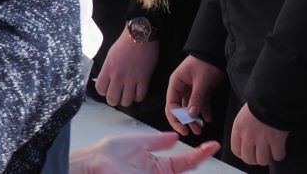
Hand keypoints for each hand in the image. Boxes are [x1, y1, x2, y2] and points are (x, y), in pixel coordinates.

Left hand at [70, 131, 219, 173]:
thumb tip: (176, 136)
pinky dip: (172, 173)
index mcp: (158, 165)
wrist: (94, 162)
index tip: (212, 145)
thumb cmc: (110, 152)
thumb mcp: (138, 143)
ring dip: (187, 165)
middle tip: (210, 148)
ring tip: (201, 152)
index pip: (184, 162)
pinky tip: (171, 169)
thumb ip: (158, 141)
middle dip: (198, 161)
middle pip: (183, 173)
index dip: (199, 154)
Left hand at [95, 35, 158, 106]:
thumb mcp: (110, 55)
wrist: (140, 35)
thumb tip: (107, 80)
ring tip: (128, 95)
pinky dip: (138, 97)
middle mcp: (118, 76)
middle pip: (112, 99)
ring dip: (126, 100)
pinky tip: (137, 92)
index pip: (100, 89)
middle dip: (114, 100)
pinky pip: (140, 96)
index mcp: (108, 68)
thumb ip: (108, 69)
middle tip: (117, 96)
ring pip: (126, 101)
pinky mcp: (144, 79)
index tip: (107, 89)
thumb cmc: (124, 43)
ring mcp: (131, 78)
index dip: (103, 91)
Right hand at [164, 55, 221, 136]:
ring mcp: (190, 89)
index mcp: (176, 83)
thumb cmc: (205, 63)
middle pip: (179, 108)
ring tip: (202, 128)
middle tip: (194, 131)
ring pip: (190, 108)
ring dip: (195, 118)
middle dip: (186, 121)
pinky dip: (204, 111)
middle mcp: (181, 87)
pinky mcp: (200, 90)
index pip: (171, 104)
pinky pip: (200, 103)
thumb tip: (191, 115)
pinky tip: (209, 118)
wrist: (215, 52)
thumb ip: (196, 98)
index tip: (183, 129)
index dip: (175, 118)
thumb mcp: (201, 81)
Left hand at [230, 103, 287, 166]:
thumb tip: (245, 141)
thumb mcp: (243, 115)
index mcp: (238, 129)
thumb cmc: (258, 104)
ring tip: (270, 153)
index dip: (243, 154)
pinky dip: (279, 154)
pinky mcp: (276, 140)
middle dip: (255, 159)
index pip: (236, 151)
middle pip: (249, 159)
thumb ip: (242, 129)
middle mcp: (248, 136)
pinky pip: (277, 156)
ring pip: (263, 160)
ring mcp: (262, 139)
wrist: (271, 97)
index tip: (249, 153)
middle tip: (260, 155)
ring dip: (267, 158)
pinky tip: (280, 149)